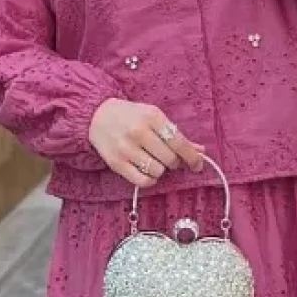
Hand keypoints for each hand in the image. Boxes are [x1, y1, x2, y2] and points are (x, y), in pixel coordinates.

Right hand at [89, 99, 205, 188]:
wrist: (96, 115)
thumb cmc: (130, 116)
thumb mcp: (154, 117)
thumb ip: (176, 135)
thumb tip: (200, 151)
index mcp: (152, 117)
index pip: (179, 143)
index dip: (192, 157)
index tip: (198, 165)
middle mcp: (139, 132)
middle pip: (170, 159)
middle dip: (174, 162)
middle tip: (170, 158)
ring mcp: (126, 148)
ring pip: (158, 171)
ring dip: (161, 170)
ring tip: (154, 161)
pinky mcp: (116, 163)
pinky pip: (142, 181)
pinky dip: (150, 180)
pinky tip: (147, 172)